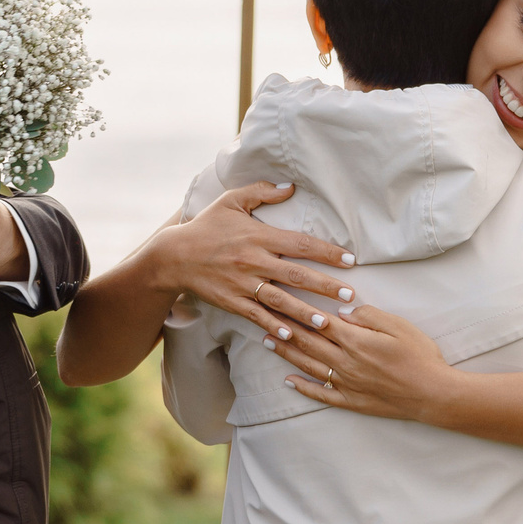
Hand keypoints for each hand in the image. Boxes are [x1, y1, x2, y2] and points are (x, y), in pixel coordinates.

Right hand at [148, 181, 357, 335]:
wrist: (173, 256)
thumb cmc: (207, 226)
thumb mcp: (231, 201)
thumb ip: (262, 192)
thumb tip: (290, 186)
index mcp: (258, 236)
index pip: (300, 243)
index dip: (326, 251)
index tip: (349, 259)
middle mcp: (253, 261)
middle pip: (295, 274)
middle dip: (324, 286)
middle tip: (349, 295)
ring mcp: (242, 284)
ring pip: (279, 300)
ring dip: (304, 312)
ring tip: (327, 322)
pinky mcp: (232, 302)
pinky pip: (257, 316)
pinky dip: (274, 327)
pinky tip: (292, 337)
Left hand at [257, 296, 464, 425]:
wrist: (433, 394)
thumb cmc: (421, 356)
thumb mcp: (399, 326)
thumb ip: (368, 316)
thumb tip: (342, 311)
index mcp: (356, 340)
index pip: (318, 321)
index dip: (296, 309)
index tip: (278, 298)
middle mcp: (344, 362)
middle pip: (307, 341)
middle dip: (283, 326)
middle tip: (262, 315)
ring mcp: (346, 383)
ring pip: (308, 365)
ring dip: (286, 353)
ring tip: (267, 341)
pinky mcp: (351, 401)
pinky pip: (320, 394)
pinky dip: (302, 387)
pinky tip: (288, 381)